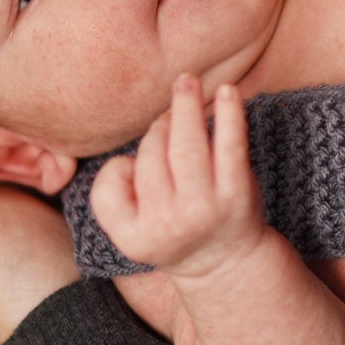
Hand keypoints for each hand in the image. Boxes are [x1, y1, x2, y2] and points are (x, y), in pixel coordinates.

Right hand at [89, 76, 263, 279]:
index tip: (135, 168)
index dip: (120, 166)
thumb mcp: (132, 227)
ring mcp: (203, 209)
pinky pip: (229, 145)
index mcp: (133, 236)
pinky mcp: (236, 194)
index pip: (109, 183)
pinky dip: (229, 115)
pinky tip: (228, 92)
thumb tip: (147, 133)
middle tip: (167, 118)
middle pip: (150, 156)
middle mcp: (167, 225)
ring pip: (184, 145)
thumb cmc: (172, 231)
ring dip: (185, 107)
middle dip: (158, 129)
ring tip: (187, 82)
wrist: (226, 262)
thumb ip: (116, 190)